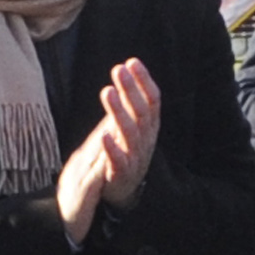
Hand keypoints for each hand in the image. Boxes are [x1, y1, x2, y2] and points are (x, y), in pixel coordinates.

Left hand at [57, 58, 160, 245]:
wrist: (121, 193)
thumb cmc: (124, 152)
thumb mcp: (131, 125)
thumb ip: (130, 101)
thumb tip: (126, 69)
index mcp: (149, 128)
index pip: (151, 100)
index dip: (143, 81)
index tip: (132, 61)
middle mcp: (146, 141)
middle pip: (142, 112)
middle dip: (131, 90)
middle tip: (119, 70)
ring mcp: (136, 158)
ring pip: (131, 133)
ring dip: (120, 112)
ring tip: (108, 93)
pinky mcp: (121, 176)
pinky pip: (118, 161)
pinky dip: (112, 148)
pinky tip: (103, 135)